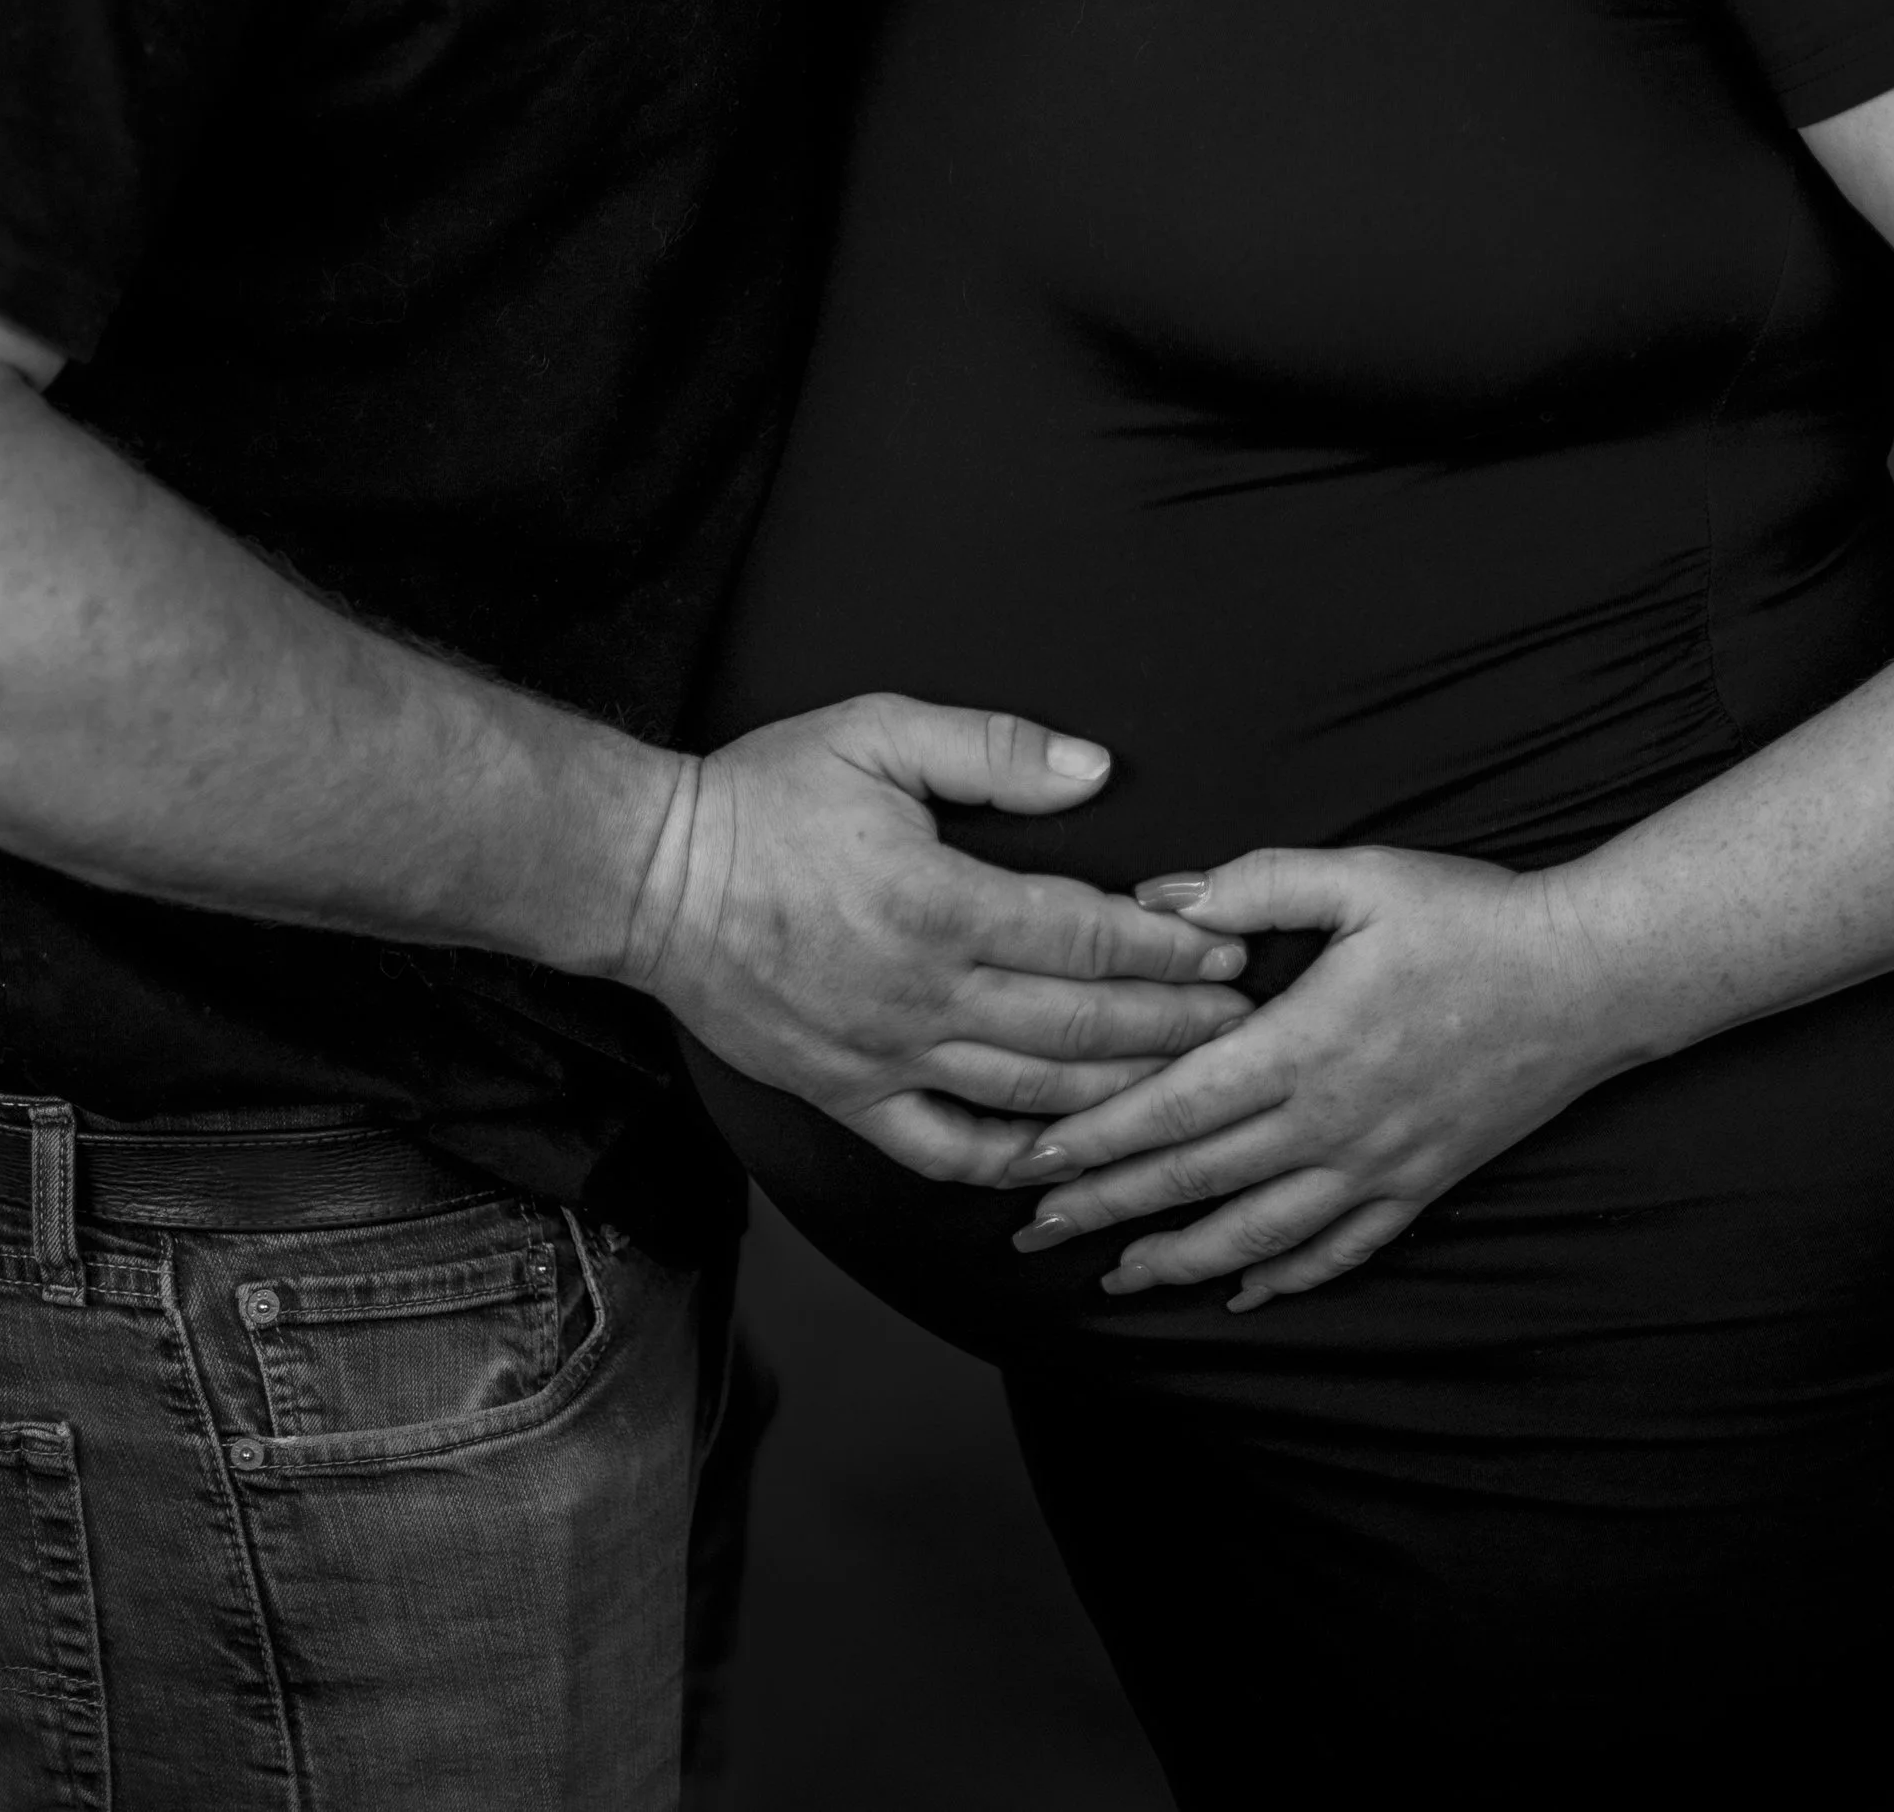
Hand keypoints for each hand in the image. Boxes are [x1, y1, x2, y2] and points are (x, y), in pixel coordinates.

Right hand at [629, 694, 1251, 1185]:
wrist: (650, 877)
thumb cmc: (767, 794)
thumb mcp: (877, 732)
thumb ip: (992, 749)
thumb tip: (1094, 772)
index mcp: (938, 901)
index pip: (1085, 932)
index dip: (1167, 945)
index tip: (1226, 947)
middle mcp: (922, 994)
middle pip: (1079, 1025)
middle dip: (1173, 1026)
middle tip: (1243, 1023)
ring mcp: (886, 1057)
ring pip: (1030, 1096)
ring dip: (1120, 1095)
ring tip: (1189, 1088)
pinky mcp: (849, 1096)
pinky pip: (945, 1148)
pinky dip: (1012, 1162)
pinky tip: (1065, 1158)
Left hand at [999, 844, 1631, 1304]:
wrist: (1591, 976)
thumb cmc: (1470, 914)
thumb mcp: (1359, 877)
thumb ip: (1252, 886)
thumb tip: (1156, 899)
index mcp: (1303, 1044)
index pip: (1175, 1105)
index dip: (1097, 1137)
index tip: (1032, 1161)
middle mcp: (1332, 1121)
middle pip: (1199, 1181)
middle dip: (1109, 1210)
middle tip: (1033, 1234)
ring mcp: (1378, 1164)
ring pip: (1260, 1234)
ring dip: (1180, 1260)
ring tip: (1116, 1278)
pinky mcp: (1421, 1182)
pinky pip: (1341, 1249)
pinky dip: (1285, 1277)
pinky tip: (1242, 1293)